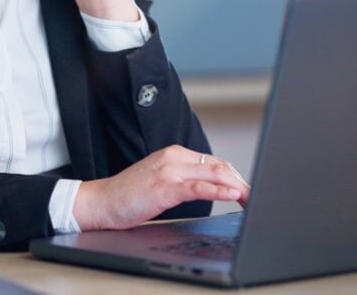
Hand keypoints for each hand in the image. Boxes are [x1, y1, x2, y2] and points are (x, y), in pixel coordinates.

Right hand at [72, 145, 250, 230]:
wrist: (100, 202)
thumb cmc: (127, 196)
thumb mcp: (160, 182)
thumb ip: (183, 180)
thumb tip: (211, 188)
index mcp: (174, 154)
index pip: (214, 162)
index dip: (235, 176)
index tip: (248, 190)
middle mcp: (174, 157)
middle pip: (219, 165)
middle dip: (241, 181)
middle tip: (256, 197)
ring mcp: (170, 170)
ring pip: (214, 172)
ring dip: (238, 186)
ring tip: (252, 198)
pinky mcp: (165, 186)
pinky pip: (199, 186)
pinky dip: (220, 189)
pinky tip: (234, 195)